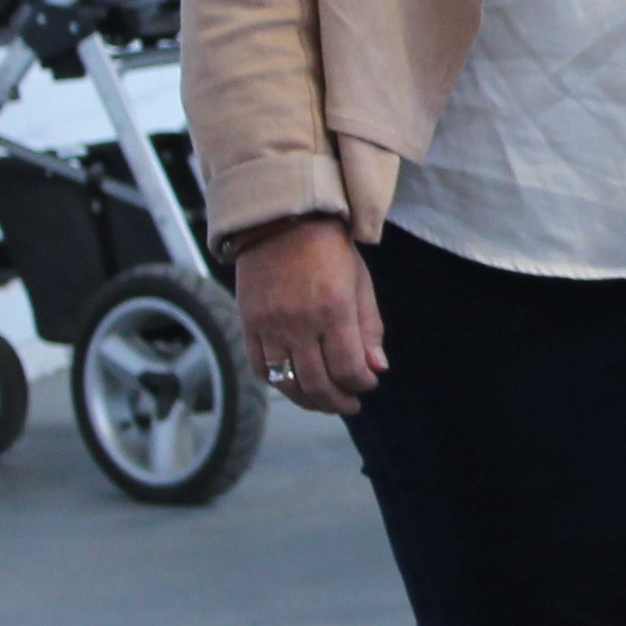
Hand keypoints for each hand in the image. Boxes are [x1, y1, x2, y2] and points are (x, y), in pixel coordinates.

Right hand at [233, 218, 384, 415]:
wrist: (281, 221)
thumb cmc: (328, 250)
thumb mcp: (360, 284)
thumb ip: (369, 329)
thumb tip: (377, 370)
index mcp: (333, 310)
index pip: (348, 369)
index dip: (360, 385)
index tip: (368, 384)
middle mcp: (299, 322)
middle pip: (318, 383)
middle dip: (338, 402)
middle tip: (350, 405)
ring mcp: (270, 325)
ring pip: (287, 383)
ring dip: (309, 401)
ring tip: (324, 402)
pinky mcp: (248, 324)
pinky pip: (260, 368)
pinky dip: (279, 383)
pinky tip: (295, 384)